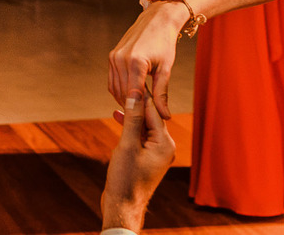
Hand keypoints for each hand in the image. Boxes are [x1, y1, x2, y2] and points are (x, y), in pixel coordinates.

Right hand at [101, 91, 175, 232]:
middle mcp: (164, 147)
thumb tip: (135, 94)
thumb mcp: (127, 145)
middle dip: (137, 101)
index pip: (153, 112)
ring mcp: (156, 153)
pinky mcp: (146, 157)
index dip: (142, 94)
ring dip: (132, 113)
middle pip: (150, 117)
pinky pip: (140, 136)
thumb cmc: (126, 179)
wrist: (122, 207)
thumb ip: (132, 119)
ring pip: (143, 126)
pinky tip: (118, 116)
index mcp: (165, 143)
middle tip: (126, 81)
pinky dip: (130, 127)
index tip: (133, 77)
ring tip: (120, 96)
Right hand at [108, 0, 188, 118]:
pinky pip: (113, 81)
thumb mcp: (165, 68)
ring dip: (125, 101)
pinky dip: (121, 91)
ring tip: (138, 112)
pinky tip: (132, 97)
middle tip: (143, 122)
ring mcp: (114, 57)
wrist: (156, 20)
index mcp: (135, 61)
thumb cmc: (164, 42)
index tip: (146, 125)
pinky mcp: (112, 57)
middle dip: (133, 108)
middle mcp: (120, 59)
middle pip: (123, 93)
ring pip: (115, 89)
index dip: (139, 111)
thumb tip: (165, 116)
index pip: (134, 94)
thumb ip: (162, 93)